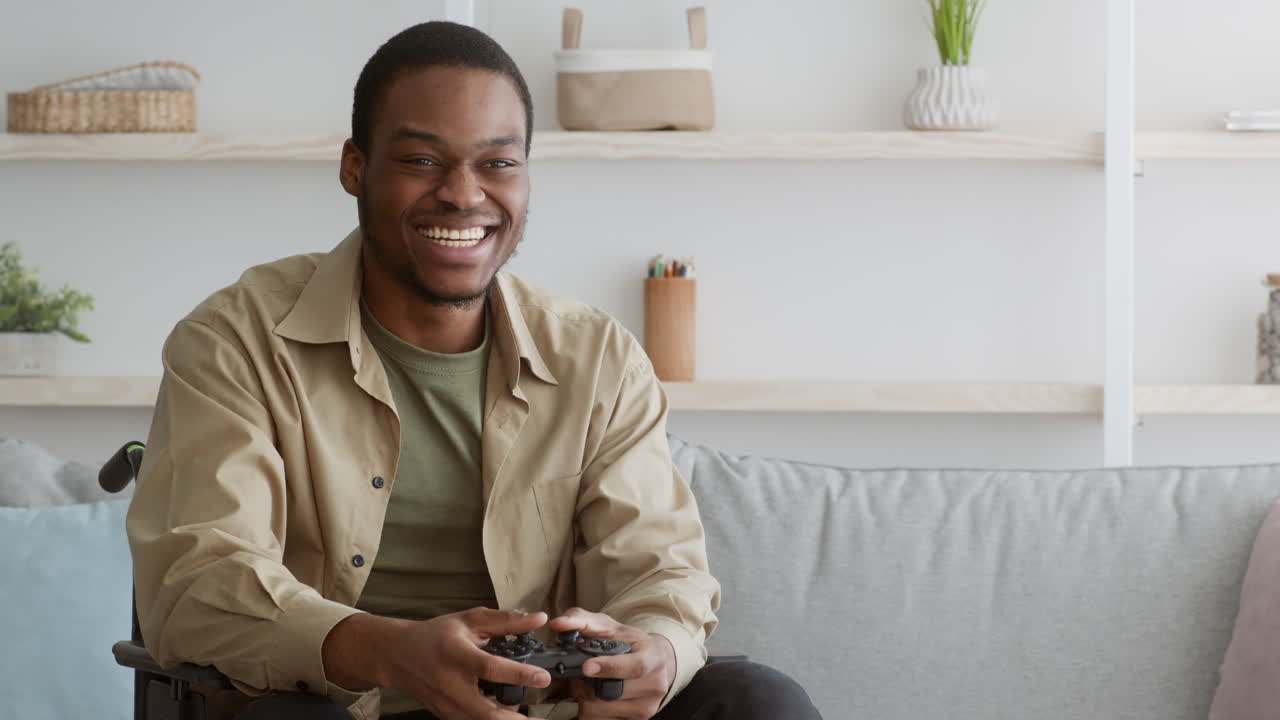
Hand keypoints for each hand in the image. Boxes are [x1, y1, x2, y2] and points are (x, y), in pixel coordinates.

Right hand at [386, 608, 551, 719]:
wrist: (398, 656)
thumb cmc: (436, 635)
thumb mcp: (470, 620)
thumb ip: (506, 621)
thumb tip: (539, 619)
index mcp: (457, 655)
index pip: (490, 668)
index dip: (519, 674)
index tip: (544, 677)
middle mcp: (451, 685)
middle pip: (487, 712)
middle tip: (538, 719)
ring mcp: (447, 705)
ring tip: (528, 718)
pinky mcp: (446, 717)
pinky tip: (507, 714)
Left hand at [548, 608, 676, 719]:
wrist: (657, 662)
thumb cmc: (631, 643)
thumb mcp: (610, 626)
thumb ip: (582, 620)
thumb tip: (558, 624)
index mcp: (653, 657)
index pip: (634, 666)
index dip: (609, 668)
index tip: (586, 667)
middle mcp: (654, 685)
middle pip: (612, 693)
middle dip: (588, 684)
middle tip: (582, 673)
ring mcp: (646, 707)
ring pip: (602, 710)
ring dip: (587, 699)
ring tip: (589, 684)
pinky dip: (592, 711)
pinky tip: (596, 697)